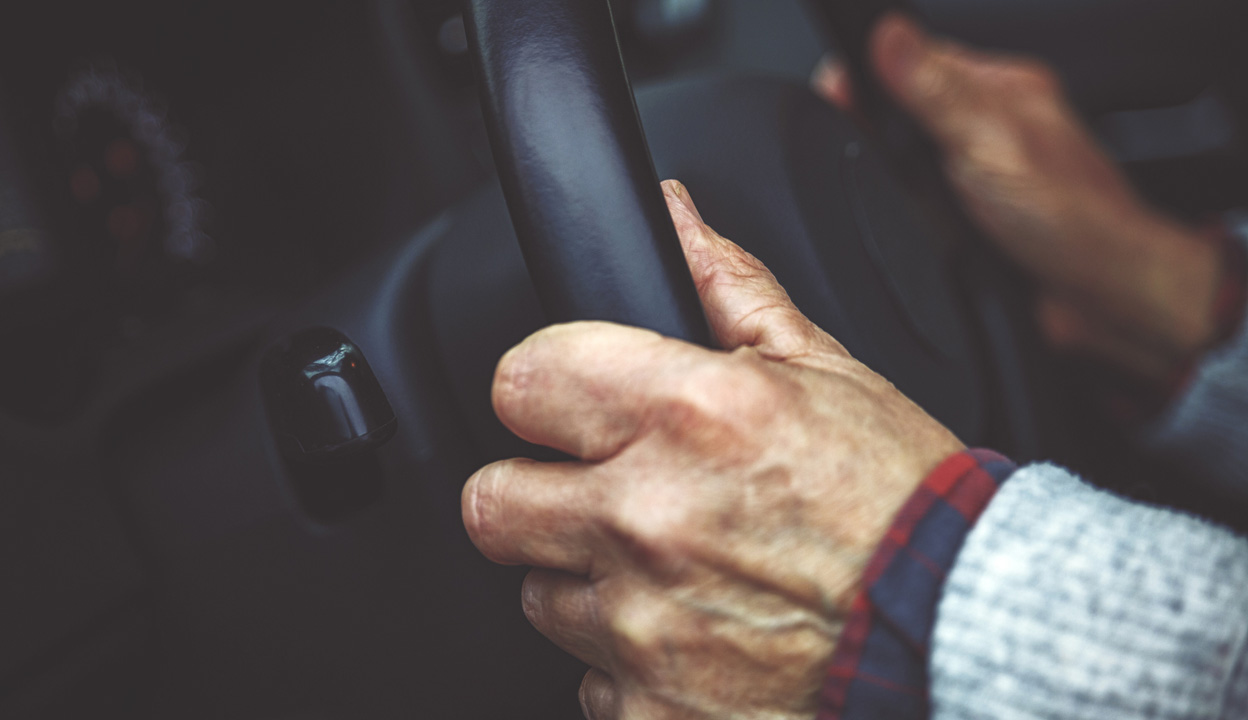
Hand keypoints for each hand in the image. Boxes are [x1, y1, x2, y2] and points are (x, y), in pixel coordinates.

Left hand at [462, 181, 962, 717]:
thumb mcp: (823, 368)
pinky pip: (589, 682)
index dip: (541, 389)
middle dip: (537, 491)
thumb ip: (726, 285)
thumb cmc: (901, 502)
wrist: (959, 632)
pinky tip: (694, 635)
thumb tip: (672, 213)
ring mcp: (645, 626)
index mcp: (690, 414)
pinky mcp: (651, 710)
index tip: (565, 405)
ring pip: (539, 595)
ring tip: (671, 571)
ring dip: (588, 581)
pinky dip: (629, 664)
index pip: (519, 381)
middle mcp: (651, 518)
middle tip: (602, 494)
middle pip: (492, 499)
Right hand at [815, 14, 1224, 382]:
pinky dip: (917, 209)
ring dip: (900, 171)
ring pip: (920, 154)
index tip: (838, 89)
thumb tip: (890, 34)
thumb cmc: (1071, 219)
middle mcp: (999, 124)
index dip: (872, 69)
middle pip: (914, 106)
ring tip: (895, 181)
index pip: (920, 56)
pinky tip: (920, 217)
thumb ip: (932, 91)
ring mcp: (992, 168)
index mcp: (1004, 90)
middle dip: (883, 122)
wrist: (1101, 295)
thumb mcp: (984, 143)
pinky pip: (931, 198)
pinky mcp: (983, 212)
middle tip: (861, 136)